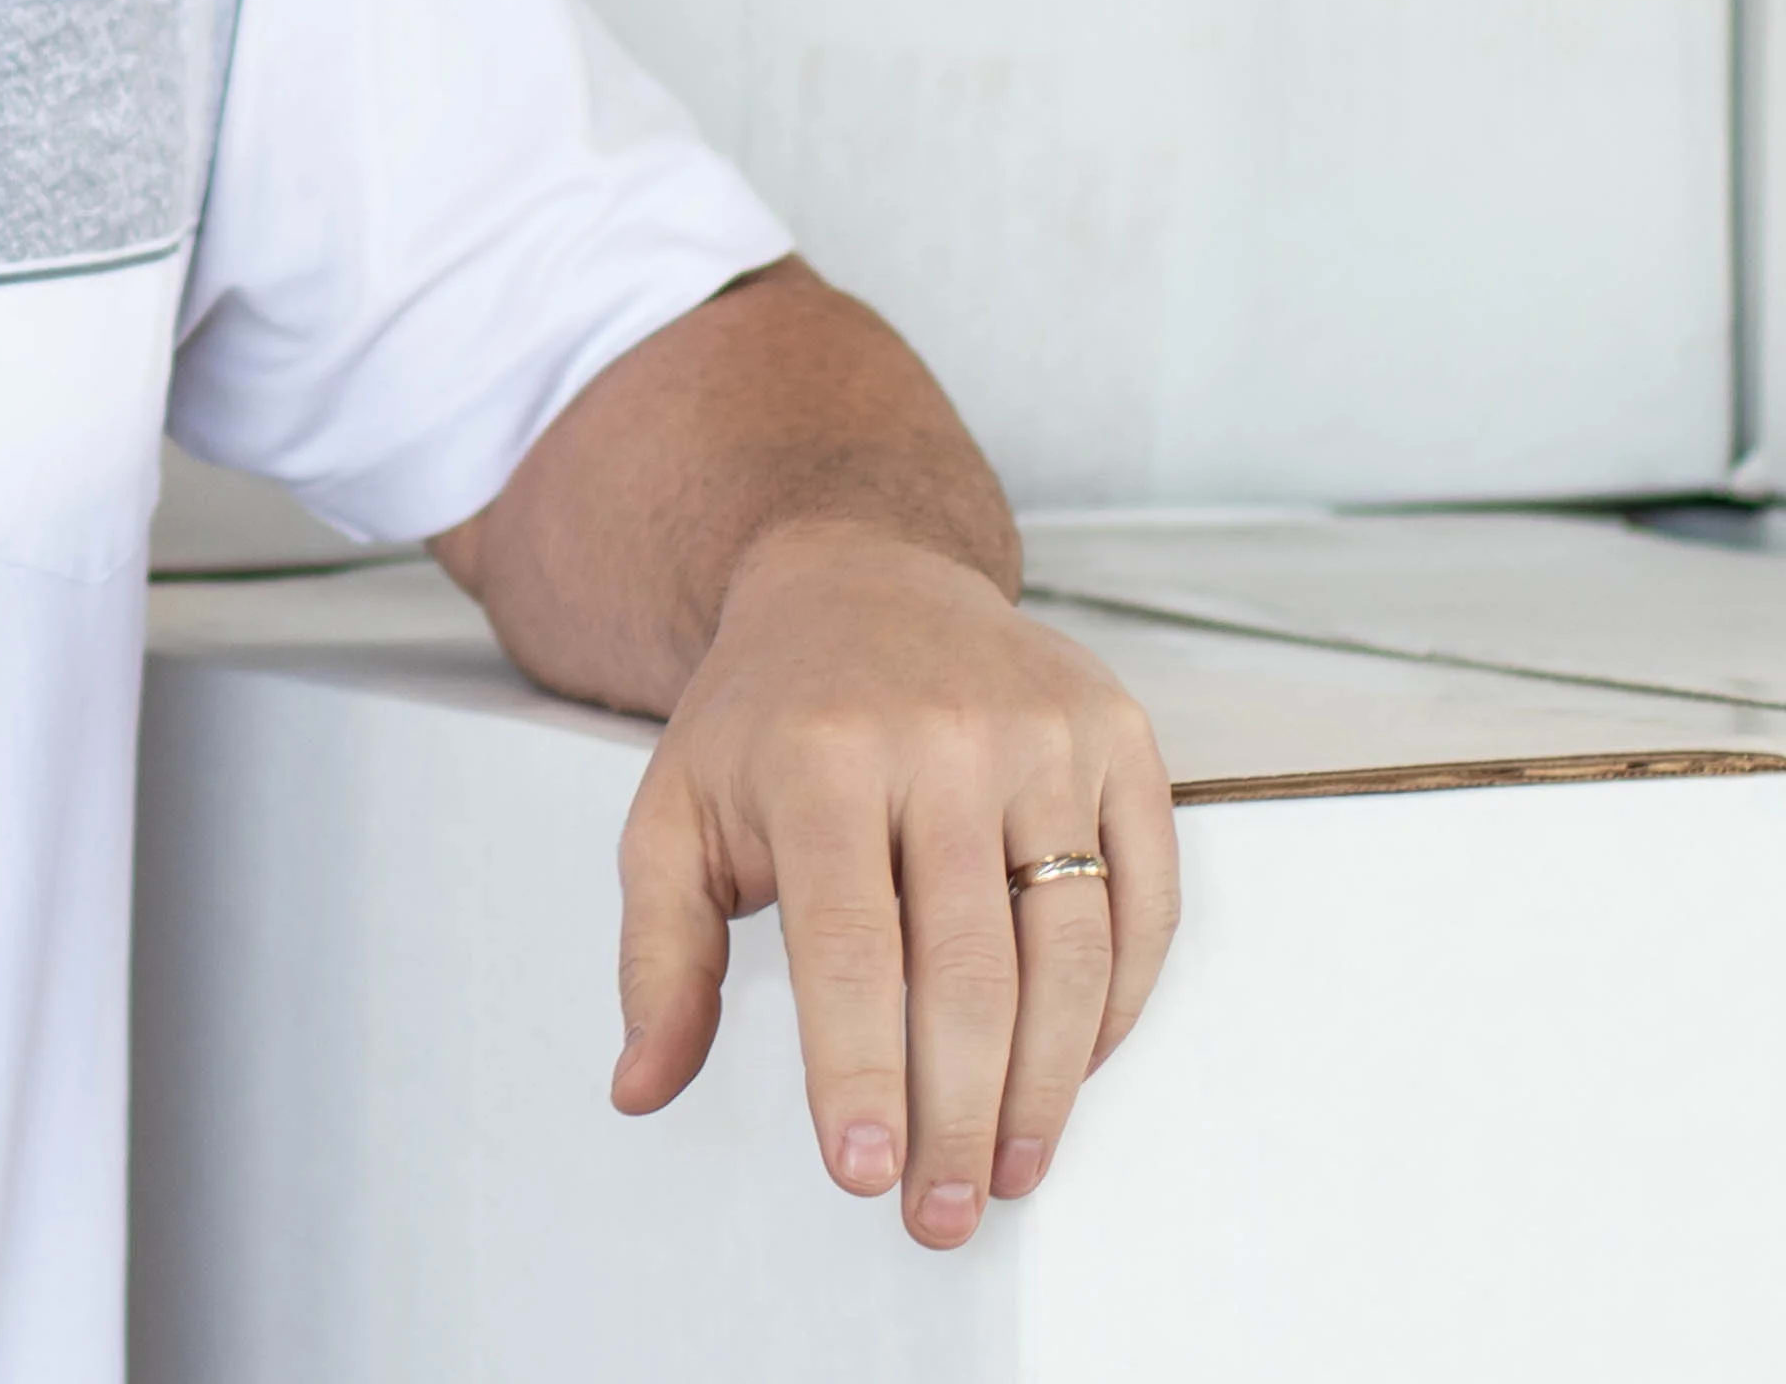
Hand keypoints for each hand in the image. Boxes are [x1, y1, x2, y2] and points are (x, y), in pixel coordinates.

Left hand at [605, 518, 1176, 1248]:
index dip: (860, 1069)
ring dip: (1049, 1084)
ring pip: (1071, 948)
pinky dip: (1119, 1003)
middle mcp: (942, 737)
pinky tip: (1074, 1072)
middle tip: (945, 1213)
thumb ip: (659, 957)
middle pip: (969, 966)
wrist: (861, 574)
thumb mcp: (674, 815)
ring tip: (1013, 1170)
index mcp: (819, 756)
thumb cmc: (761, 720)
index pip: (849, 943)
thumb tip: (640, 1087)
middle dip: (960, 1113)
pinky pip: (1145, 900)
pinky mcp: (1121, 736)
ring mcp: (1044, 734)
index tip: (861, 1176)